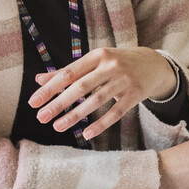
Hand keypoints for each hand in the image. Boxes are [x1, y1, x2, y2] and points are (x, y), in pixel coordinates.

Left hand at [29, 47, 178, 140]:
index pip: (69, 73)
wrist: (154, 64)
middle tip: (41, 117)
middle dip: (59, 103)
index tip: (34, 102)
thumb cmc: (117, 63)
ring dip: (75, 115)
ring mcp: (124, 80)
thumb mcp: (95, 62)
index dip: (50, 88)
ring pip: (96, 100)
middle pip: (80, 87)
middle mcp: (110, 66)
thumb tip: (39, 80)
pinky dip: (101, 124)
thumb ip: (68, 71)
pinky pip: (116, 112)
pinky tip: (86, 134)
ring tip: (57, 127)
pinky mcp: (135, 94)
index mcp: (97, 55)